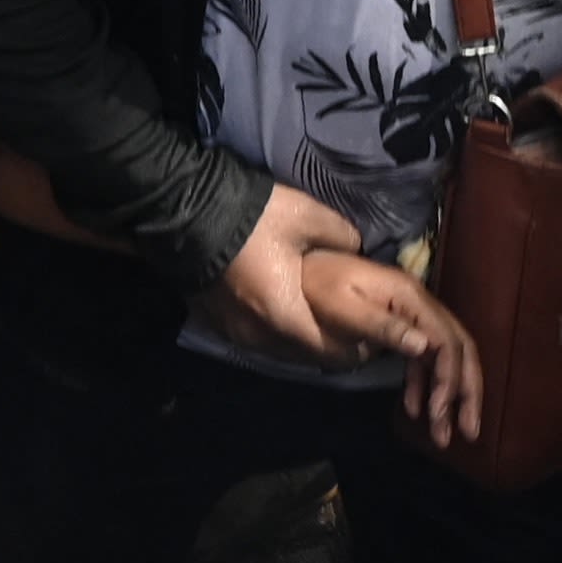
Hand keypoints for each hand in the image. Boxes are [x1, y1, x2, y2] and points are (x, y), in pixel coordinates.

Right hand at [198, 181, 364, 364]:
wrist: (189, 209)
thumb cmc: (256, 218)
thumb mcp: (311, 216)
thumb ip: (343, 238)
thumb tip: (355, 249)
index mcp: (286, 317)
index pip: (331, 353)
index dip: (356, 349)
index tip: (372, 338)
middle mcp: (258, 335)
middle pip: (302, 354)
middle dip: (326, 346)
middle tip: (347, 328)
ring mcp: (231, 330)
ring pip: (276, 347)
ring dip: (296, 339)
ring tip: (314, 320)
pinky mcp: (213, 319)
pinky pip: (252, 335)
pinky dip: (270, 330)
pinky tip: (278, 310)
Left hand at [295, 248, 483, 448]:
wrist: (301, 271)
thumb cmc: (319, 289)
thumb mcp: (345, 309)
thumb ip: (383, 327)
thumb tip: (425, 347)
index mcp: (410, 297)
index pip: (446, 340)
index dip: (448, 378)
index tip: (437, 413)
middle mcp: (419, 304)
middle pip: (458, 348)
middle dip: (467, 390)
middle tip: (470, 432)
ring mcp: (411, 316)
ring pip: (445, 357)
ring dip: (448, 396)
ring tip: (443, 434)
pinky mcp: (400, 328)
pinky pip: (422, 359)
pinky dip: (423, 386)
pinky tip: (413, 410)